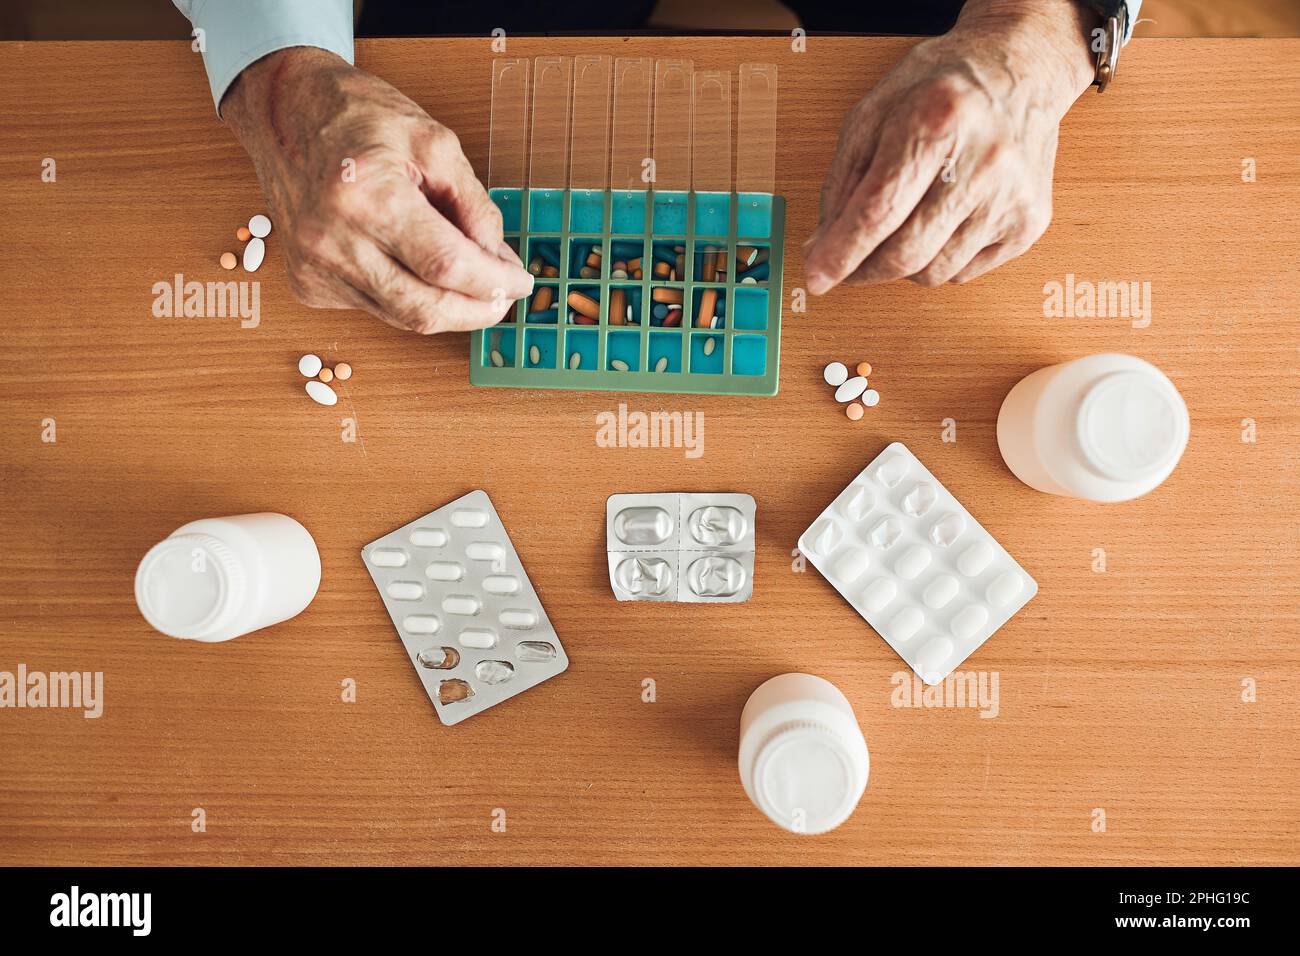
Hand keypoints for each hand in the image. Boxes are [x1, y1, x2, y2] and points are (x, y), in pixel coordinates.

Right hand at [222, 47, 532, 333]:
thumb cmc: (356, 117)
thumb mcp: (434, 142)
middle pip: (424, 308)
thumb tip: (499, 261)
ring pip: (402, 317)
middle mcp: (331, 241)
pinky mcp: (308, 284)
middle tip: (504, 297)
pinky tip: (413, 264)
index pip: (446, 266)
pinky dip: (408, 295)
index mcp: (365, 198)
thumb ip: (474, 206)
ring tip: (469, 280)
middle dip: (476, 311)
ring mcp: (315, 268)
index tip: (520, 282)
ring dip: (446, 307)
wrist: (284, 112)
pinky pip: (377, 307)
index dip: (493, 282)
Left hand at [803, 0, 1096, 290]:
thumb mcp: (875, 111)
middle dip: (864, 269)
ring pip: (933, 272)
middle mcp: (984, 159)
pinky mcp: (1029, 222)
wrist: (1021, 67)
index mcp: (938, 119)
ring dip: (901, 265)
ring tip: (902, 224)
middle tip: (847, 263)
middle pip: (906, 253)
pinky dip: (937, 260)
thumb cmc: (942, 86)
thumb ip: (843, 180)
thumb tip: (822, 248)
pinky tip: (940, 221)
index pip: (878, 211)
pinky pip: (963, 272)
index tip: (816, 278)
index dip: (840, 253)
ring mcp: (1012, 195)